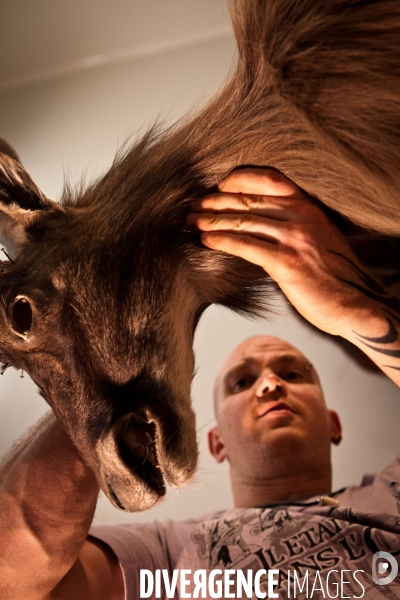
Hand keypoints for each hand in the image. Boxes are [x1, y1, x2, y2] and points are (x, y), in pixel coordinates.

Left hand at [187, 168, 377, 337]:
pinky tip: (206, 241)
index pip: (268, 179)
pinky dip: (222, 241)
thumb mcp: (316, 237)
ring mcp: (293, 237)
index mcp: (307, 206)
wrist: (354, 301)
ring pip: (243, 221)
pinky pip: (246, 245)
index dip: (239, 179)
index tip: (218, 186)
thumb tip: (254, 222)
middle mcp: (300, 216)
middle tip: (193, 208)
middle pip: (249, 201)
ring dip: (212, 221)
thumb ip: (291, 224)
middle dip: (215, 203)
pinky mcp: (286, 262)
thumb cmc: (332, 273)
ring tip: (192, 223)